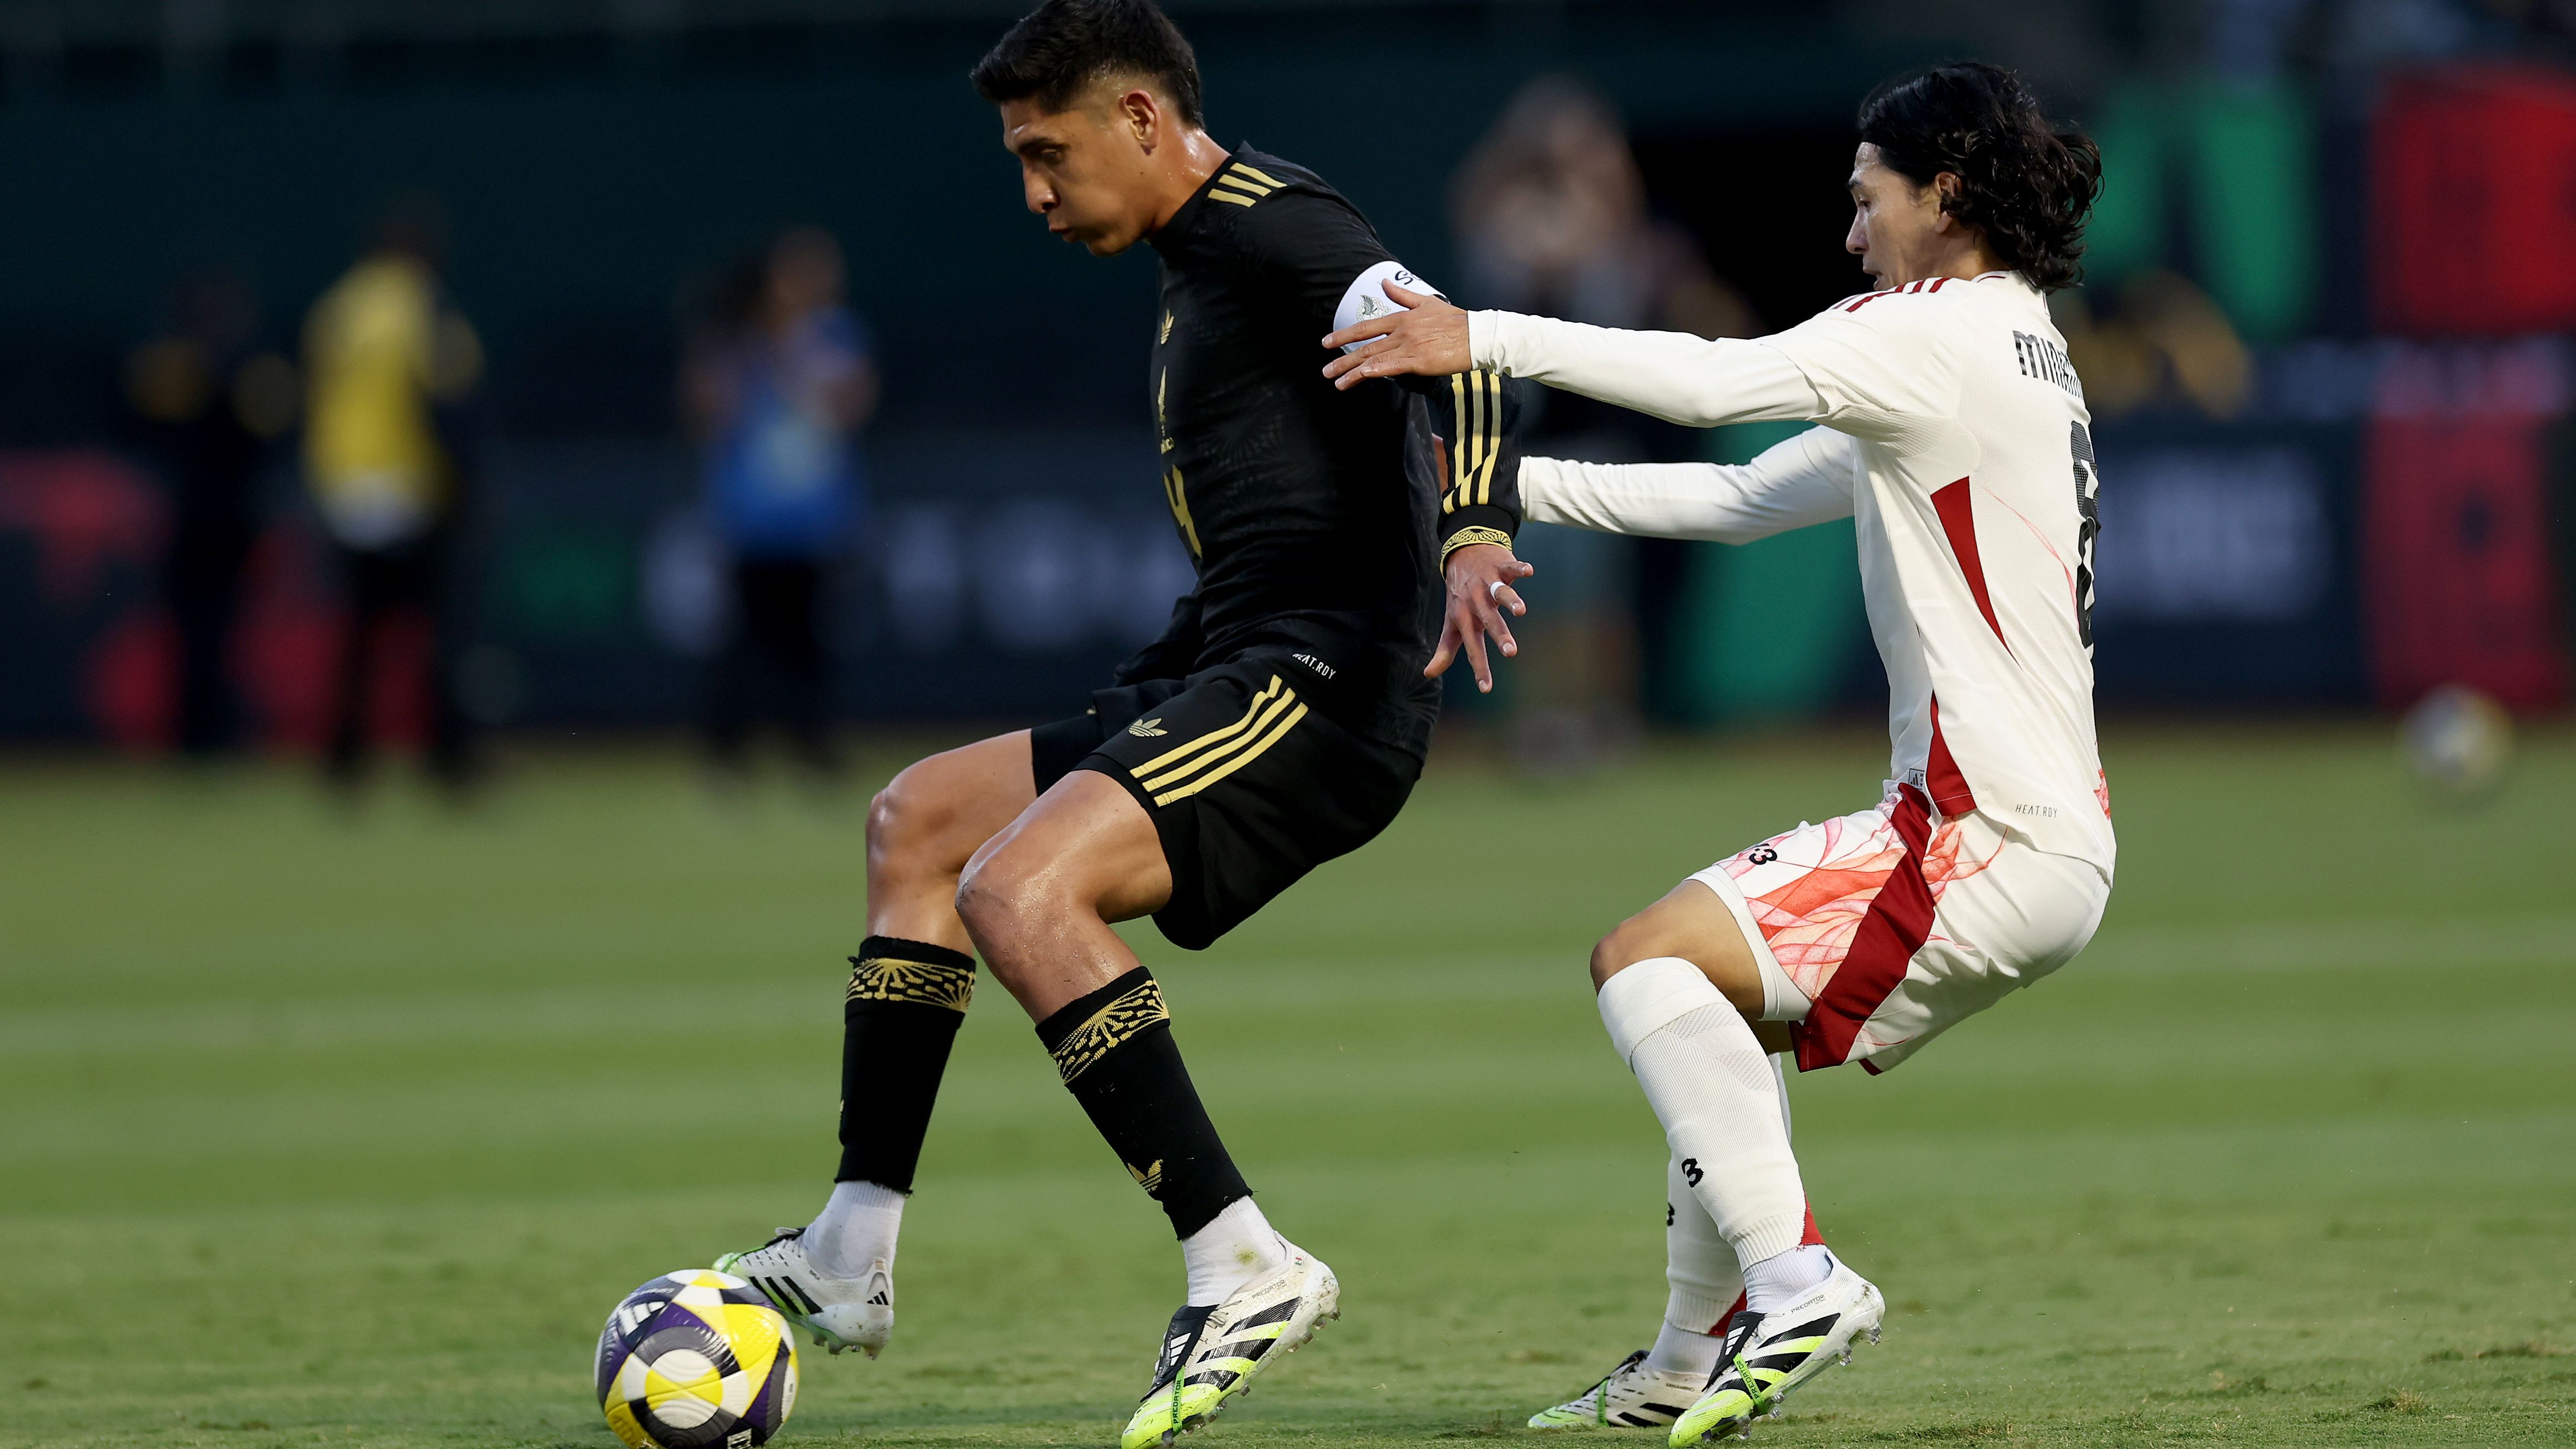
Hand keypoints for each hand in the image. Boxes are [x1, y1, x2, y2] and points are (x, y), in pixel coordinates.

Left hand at [1321, 283, 1472, 390]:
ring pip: (1374, 359)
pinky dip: (1374, 371)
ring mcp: (1409, 346)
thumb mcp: (1427, 302)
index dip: (1345, 335)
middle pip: (1365, 346)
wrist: (1477, 335)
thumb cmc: (1455, 321)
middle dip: (1342, 359)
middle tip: (1325, 370)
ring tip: (1336, 382)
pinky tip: (1361, 376)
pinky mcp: (1418, 361)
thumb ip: (1402, 296)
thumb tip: (1383, 282)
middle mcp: (1401, 331)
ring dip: (1352, 372)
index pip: (1367, 327)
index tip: (1327, 342)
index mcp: (1402, 318)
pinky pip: (1391, 366)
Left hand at [1429, 543, 1534, 692]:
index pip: (1472, 646)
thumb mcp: (1451, 622)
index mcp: (1465, 618)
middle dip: (1499, 635)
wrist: (1462, 554)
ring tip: (1521, 611)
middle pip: (1488, 620)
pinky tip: (1529, 571)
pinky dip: (1519, 568)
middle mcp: (1476, 602)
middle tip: (1511, 652)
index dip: (1479, 667)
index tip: (1486, 688)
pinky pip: (1510, 567)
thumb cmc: (1460, 594)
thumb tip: (1428, 674)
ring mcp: (1488, 583)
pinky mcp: (1500, 566)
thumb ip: (1444, 649)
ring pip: (1499, 593)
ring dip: (1510, 600)